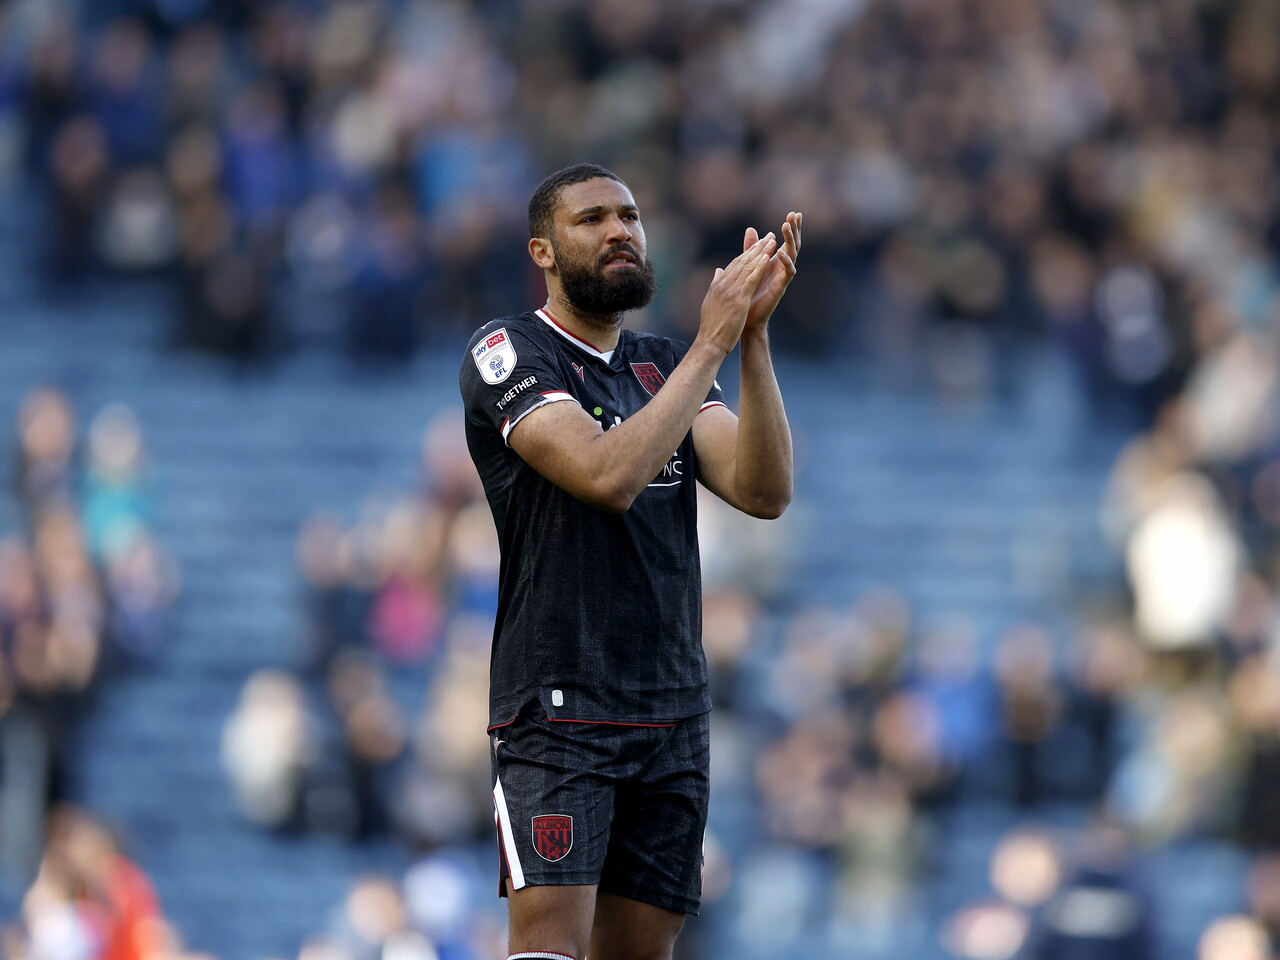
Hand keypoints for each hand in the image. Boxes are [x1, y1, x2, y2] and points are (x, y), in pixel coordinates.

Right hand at [696, 233, 776, 355]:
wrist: (710, 342)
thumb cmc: (712, 326)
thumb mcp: (711, 301)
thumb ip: (716, 284)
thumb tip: (718, 272)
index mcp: (718, 285)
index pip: (734, 264)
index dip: (747, 253)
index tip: (758, 244)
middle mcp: (723, 284)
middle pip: (742, 261)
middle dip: (756, 247)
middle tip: (769, 237)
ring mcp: (730, 291)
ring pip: (747, 267)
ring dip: (760, 252)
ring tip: (772, 241)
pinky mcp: (738, 299)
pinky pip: (751, 279)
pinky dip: (759, 267)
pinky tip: (767, 258)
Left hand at [743, 212, 801, 330]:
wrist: (746, 318)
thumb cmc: (749, 293)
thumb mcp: (749, 265)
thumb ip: (752, 248)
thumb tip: (750, 229)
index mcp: (775, 261)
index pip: (787, 241)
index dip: (791, 228)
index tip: (793, 213)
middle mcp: (782, 268)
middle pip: (793, 244)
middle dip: (794, 229)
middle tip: (794, 215)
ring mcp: (783, 277)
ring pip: (792, 255)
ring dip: (790, 240)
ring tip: (786, 226)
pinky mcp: (781, 287)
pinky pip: (788, 272)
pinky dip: (786, 261)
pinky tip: (780, 252)